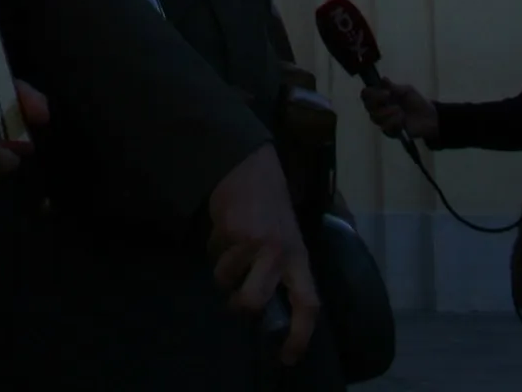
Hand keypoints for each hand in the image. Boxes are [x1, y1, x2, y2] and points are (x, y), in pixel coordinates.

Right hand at [207, 143, 318, 364]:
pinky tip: (224, 229)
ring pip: (225, 278)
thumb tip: (277, 306)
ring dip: (223, 269)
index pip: (308, 303)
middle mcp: (277, 252)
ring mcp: (251, 241)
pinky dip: (214, 247)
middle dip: (240, 305)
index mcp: (298, 257)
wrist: (250, 164)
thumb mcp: (290, 236)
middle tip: (237, 301)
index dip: (300, 335)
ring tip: (231, 249)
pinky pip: (213, 254)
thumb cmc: (273, 206)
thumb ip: (286, 267)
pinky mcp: (228, 230)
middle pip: (253, 301)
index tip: (287, 356)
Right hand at [362, 77, 438, 143]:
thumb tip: (382, 79)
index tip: (387, 92)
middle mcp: (380, 108)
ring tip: (400, 112)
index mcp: (381, 96)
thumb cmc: (417, 102)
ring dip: (387, 113)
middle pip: (367, 106)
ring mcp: (384, 121)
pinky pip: (385, 128)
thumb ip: (394, 87)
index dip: (371, 93)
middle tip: (391, 98)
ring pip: (374, 117)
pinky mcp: (390, 132)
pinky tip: (402, 121)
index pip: (366, 94)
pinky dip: (394, 123)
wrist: (430, 118)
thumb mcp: (407, 91)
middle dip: (378, 101)